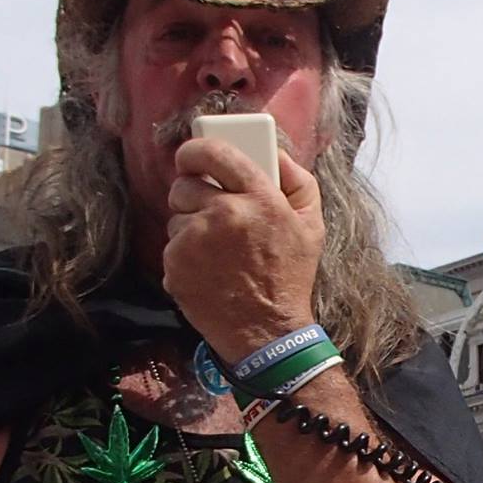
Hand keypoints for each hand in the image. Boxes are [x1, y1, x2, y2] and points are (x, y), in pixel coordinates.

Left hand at [164, 138, 322, 362]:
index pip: (215, 153)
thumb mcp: (312, 226)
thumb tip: (275, 153)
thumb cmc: (290, 276)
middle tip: (206, 210)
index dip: (196, 150)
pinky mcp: (176, 264)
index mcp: (259, 197)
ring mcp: (196, 239)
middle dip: (191, 194)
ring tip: (215, 251)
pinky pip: (171, 247)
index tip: (192, 158)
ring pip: (176, 217)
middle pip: (184, 185)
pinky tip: (207, 271)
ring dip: (190, 229)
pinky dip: (185, 257)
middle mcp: (224, 213)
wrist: (267, 331)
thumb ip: (299, 181)